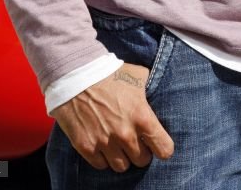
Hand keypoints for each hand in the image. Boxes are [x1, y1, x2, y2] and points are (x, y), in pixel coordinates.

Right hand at [51, 63, 174, 171]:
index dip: (162, 147)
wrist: (77, 75)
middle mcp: (125, 134)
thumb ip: (151, 89)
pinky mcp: (87, 147)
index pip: (164, 149)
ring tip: (117, 143)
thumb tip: (159, 95)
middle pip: (142, 161)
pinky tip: (102, 143)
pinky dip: (103, 157)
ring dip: (121, 156)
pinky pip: (101, 165)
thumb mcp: (138, 75)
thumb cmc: (110, 73)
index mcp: (142, 116)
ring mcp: (105, 143)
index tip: (157, 143)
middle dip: (140, 151)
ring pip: (122, 167)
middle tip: (134, 139)